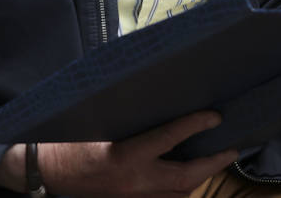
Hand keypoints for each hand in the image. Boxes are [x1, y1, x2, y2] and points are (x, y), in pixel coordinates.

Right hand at [0, 111, 237, 197]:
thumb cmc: (72, 138)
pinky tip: (189, 174)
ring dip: (199, 178)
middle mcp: (133, 181)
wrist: (48, 170)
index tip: (215, 115)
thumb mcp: (103, 120)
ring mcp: (133, 197)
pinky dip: (181, 188)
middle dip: (212, 164)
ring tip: (215, 159)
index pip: (168, 138)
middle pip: (184, 177)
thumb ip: (133, 113)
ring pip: (177, 193)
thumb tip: (163, 93)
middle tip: (232, 148)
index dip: (194, 125)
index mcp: (124, 155)